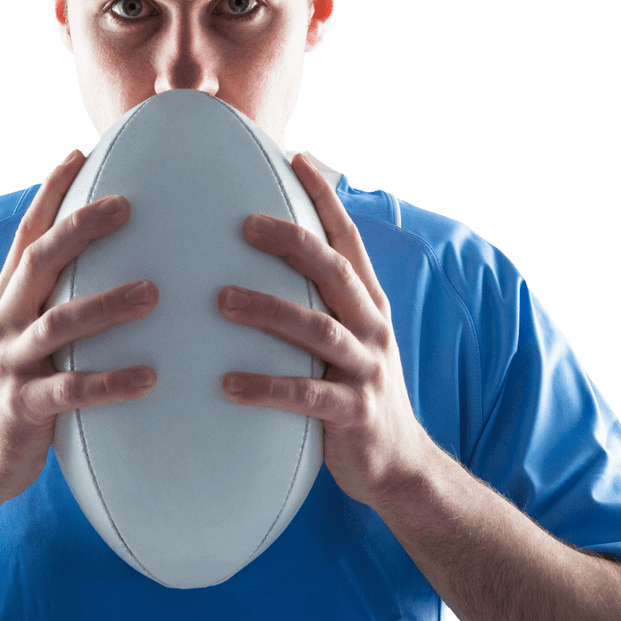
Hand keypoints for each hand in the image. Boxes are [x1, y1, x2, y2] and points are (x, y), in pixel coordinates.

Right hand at [0, 150, 158, 502]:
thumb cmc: (21, 387)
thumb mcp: (28, 334)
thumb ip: (57, 298)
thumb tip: (115, 260)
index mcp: (9, 299)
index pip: (27, 233)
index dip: (50, 193)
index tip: (79, 154)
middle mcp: (4, 321)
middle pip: (38, 262)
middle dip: (80, 228)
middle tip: (127, 206)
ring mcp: (10, 363)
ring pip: (57, 324)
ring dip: (106, 304)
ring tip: (153, 292)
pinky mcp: (23, 407)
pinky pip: (70, 391)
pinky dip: (110, 382)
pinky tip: (150, 377)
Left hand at [217, 152, 430, 510]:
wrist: (398, 462)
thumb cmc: (354, 390)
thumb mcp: (346, 336)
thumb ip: (317, 300)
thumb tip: (264, 258)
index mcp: (367, 303)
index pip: (347, 238)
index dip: (324, 197)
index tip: (296, 158)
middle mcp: (372, 326)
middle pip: (333, 273)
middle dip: (292, 242)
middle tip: (243, 224)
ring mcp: (366, 369)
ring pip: (318, 330)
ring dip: (269, 311)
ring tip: (222, 301)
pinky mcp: (353, 413)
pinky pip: (306, 396)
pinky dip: (266, 387)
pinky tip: (226, 383)